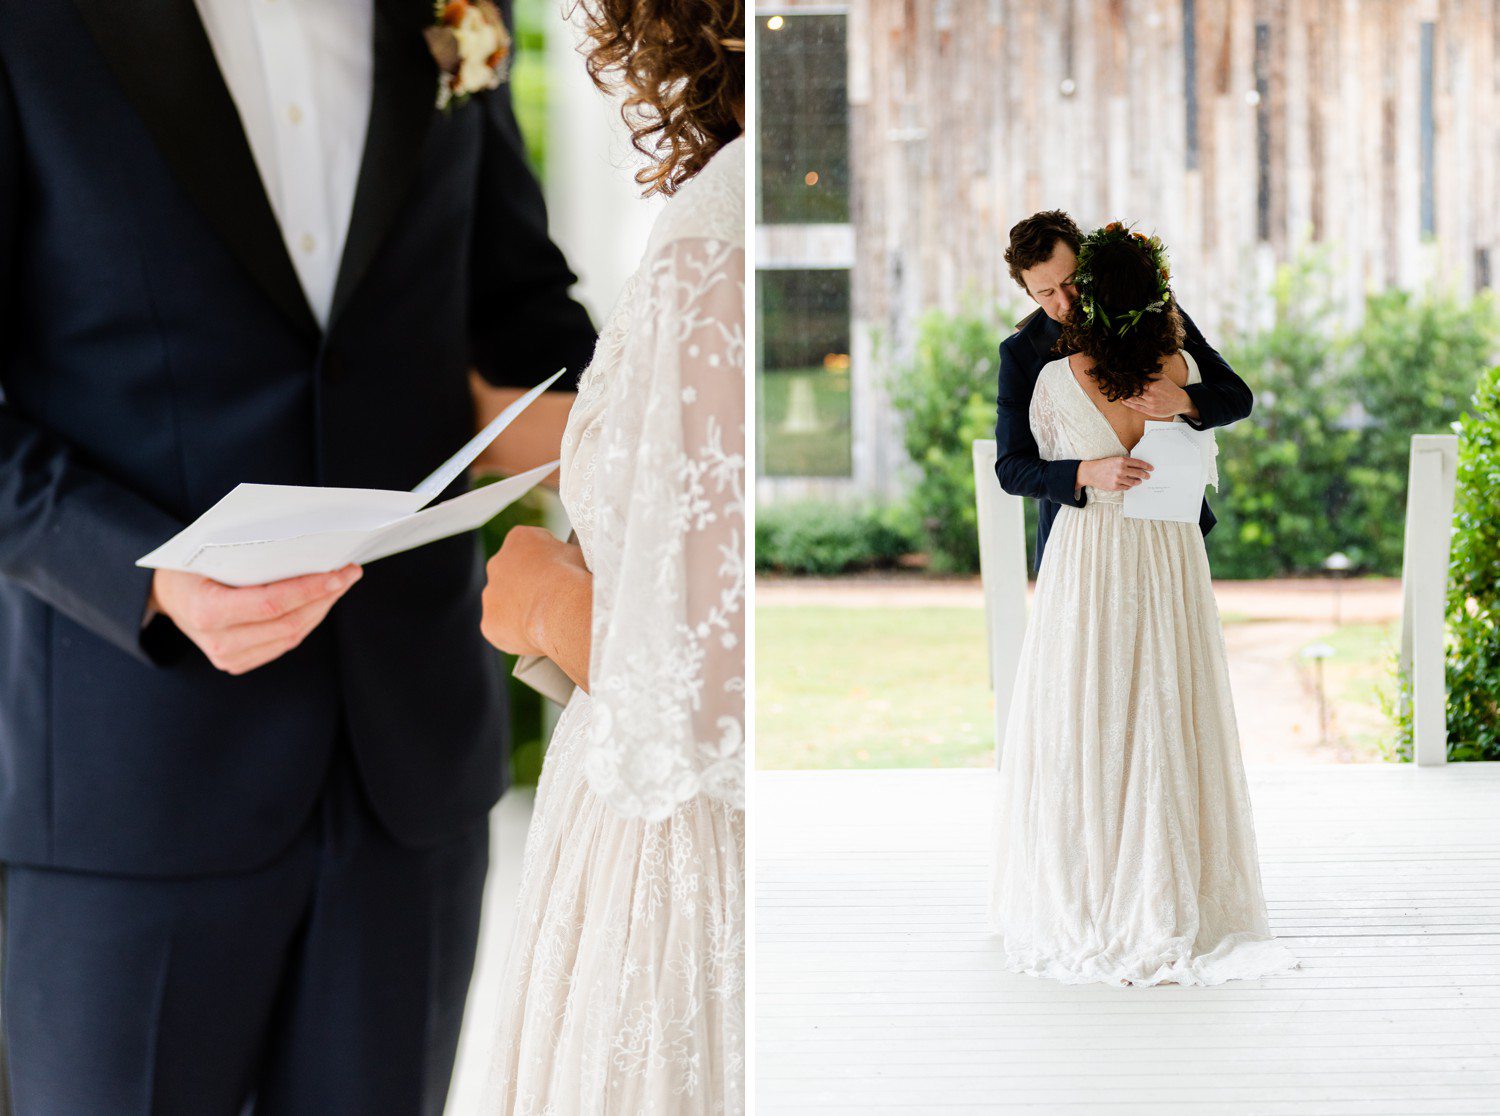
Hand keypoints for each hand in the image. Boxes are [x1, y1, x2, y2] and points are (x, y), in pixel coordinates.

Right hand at [151, 565, 361, 674]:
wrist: (168, 593)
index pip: (271, 603)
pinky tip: (321, 601)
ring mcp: (228, 658)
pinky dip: (306, 621)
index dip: (310, 589)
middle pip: (288, 623)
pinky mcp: (237, 663)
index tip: (340, 572)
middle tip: (349, 573)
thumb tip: (309, 549)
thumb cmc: (192, 565)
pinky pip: (284, 643)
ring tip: (341, 584)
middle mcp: (218, 642)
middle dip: (325, 597)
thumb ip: (253, 556)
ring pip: (291, 636)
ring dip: (321, 609)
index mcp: (206, 611)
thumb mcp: (212, 553)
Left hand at [481, 526, 588, 657]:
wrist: (563, 608)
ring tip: (549, 621)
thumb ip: (567, 554)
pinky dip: (518, 634)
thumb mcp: (578, 551)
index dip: (550, 564)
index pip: (532, 547)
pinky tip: (538, 636)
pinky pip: (504, 630)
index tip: (562, 576)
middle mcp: (497, 563)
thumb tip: (574, 563)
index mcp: (519, 538)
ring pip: (506, 604)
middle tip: (554, 601)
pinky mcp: (489, 624)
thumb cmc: (576, 578)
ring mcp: (490, 595)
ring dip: (522, 611)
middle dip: (530, 587)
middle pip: (513, 576)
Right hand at [1078, 457, 1153, 490]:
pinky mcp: (1115, 486)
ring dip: (1138, 481)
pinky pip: (1126, 487)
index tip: (1151, 468)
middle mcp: (1121, 470)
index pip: (1138, 463)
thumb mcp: (1114, 460)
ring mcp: (1118, 479)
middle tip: (1147, 476)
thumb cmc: (1102, 465)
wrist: (1090, 472)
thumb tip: (1137, 467)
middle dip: (1145, 475)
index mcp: (1121, 461)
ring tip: (1139, 481)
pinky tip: (1129, 484)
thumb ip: (1125, 462)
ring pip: (1133, 482)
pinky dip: (1129, 486)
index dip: (1146, 466)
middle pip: (1138, 473)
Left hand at [1120, 374, 1196, 419]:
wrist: (1180, 402)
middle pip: (1133, 392)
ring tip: (1118, 393)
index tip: (1120, 379)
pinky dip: (1129, 404)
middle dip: (1124, 389)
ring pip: (1133, 400)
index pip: (1137, 383)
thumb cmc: (1170, 389)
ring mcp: (1150, 405)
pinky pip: (1136, 407)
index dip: (1128, 382)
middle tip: (1115, 386)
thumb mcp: (1162, 378)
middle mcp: (1151, 396)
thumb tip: (1140, 369)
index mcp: (1153, 386)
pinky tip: (1123, 401)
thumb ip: (1151, 374)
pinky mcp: (1150, 412)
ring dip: (1125, 397)